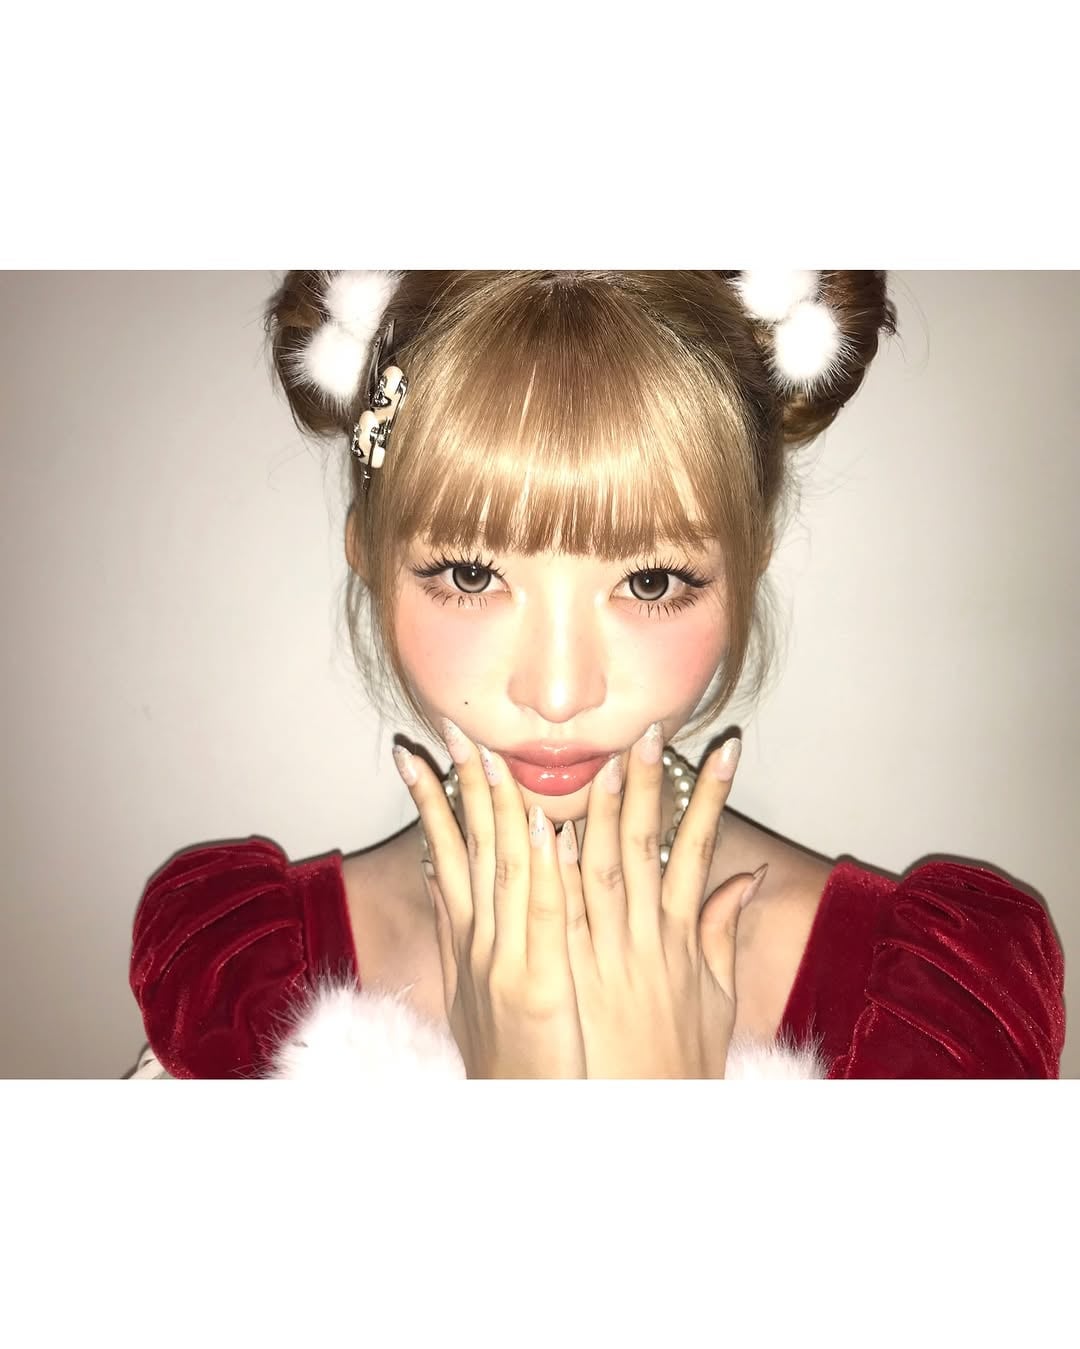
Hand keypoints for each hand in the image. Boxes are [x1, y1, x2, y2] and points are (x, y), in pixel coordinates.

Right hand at [393, 721, 585, 1078]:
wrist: (519, 1120)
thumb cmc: (510, 1059)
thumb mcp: (471, 993)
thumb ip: (460, 930)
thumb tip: (442, 876)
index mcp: (467, 940)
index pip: (446, 853)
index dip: (430, 801)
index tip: (416, 752)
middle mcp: (478, 942)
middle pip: (467, 848)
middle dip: (458, 785)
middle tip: (450, 728)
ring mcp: (504, 961)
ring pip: (500, 868)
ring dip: (499, 807)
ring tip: (490, 752)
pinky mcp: (537, 986)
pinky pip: (541, 916)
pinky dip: (540, 870)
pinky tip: (544, 828)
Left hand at [558, 724, 762, 1077]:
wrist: (635, 1124)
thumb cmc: (676, 1065)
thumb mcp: (716, 1000)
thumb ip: (722, 933)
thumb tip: (745, 877)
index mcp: (679, 938)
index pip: (696, 850)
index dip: (710, 799)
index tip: (723, 750)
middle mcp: (639, 937)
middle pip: (639, 845)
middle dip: (645, 785)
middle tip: (646, 731)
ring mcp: (597, 953)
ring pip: (589, 865)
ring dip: (585, 808)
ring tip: (583, 756)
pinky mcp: (559, 973)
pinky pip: (547, 911)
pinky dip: (542, 866)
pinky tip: (532, 825)